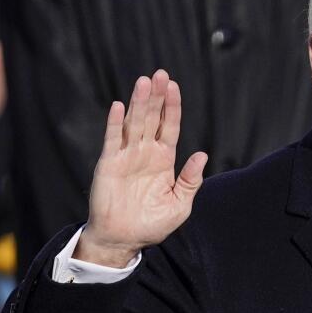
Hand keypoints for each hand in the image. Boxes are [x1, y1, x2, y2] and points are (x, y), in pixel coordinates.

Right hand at [78, 71, 208, 267]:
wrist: (124, 239)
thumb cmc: (152, 223)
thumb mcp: (180, 204)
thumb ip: (190, 180)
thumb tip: (202, 154)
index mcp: (163, 159)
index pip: (170, 126)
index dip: (172, 107)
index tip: (174, 86)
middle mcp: (145, 153)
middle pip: (152, 118)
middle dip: (156, 96)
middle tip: (160, 74)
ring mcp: (126, 156)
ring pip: (133, 123)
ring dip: (138, 102)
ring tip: (143, 81)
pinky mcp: (109, 164)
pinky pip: (112, 140)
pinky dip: (115, 123)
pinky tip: (119, 106)